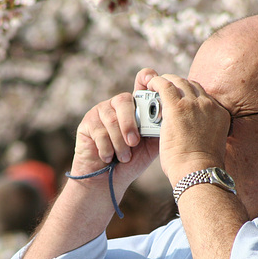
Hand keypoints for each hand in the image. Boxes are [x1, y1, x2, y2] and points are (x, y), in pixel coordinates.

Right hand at [69, 68, 159, 190]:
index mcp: (136, 106)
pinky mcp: (87, 123)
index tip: (153, 80)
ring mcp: (101, 112)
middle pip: (124, 100)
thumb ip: (159, 128)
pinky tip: (108, 157)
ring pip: (112, 119)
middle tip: (134, 143)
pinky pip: (99, 131)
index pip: (142, 82)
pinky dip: (106, 148)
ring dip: (119, 143)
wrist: (107, 181)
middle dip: (130, 124)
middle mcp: (118, 104)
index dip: (147, 77)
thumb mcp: (151, 145)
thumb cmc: (131, 162)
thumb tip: (170, 114)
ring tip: (124, 158)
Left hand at [146, 75, 230, 185]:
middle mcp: (209, 105)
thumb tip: (192, 138)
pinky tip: (149, 84)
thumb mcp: (211, 146)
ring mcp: (194, 105)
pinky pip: (164, 85)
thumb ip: (204, 135)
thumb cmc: (201, 168)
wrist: (198, 171)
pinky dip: (156, 82)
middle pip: (192, 86)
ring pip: (179, 82)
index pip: (204, 97)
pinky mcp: (177, 107)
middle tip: (166, 88)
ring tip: (155, 84)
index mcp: (220, 115)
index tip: (182, 99)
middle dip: (178, 85)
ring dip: (167, 81)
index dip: (191, 95)